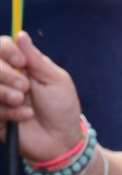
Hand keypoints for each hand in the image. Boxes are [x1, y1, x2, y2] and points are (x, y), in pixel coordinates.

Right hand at [0, 32, 88, 161]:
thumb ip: (35, 59)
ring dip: (5, 94)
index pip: (0, 47)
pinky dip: (7, 113)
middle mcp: (5, 79)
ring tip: (24, 103)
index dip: (5, 50)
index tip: (20, 61)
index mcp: (21, 66)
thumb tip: (21, 35)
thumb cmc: (62, 107)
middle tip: (25, 88)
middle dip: (5, 75)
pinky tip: (24, 117)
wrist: (60, 140)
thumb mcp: (55, 80)